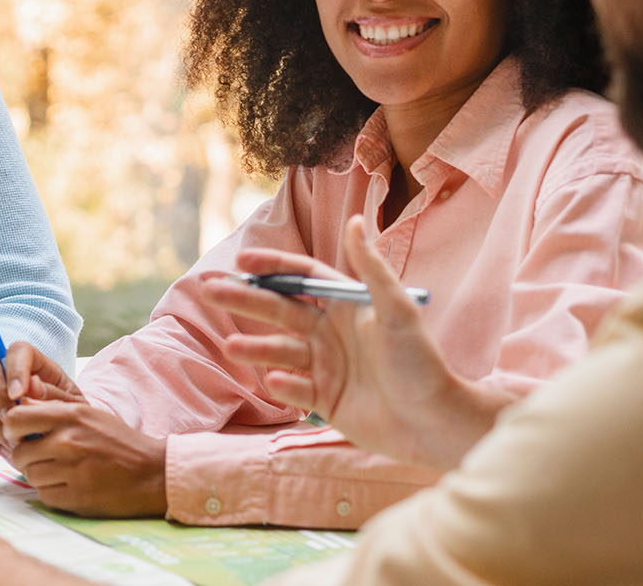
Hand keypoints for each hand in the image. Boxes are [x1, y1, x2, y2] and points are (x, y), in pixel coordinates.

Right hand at [0, 343, 81, 455]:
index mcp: (35, 364)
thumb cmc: (73, 423)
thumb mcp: (74, 409)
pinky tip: (11, 449)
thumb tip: (32, 385)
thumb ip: (55, 397)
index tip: (17, 395)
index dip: (14, 370)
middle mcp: (7, 375)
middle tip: (12, 419)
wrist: (65, 447)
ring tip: (18, 442)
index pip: (17, 350)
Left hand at [3, 400, 166, 516]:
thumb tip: (22, 396)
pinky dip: (52, 493)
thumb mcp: (89, 413)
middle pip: (19, 452)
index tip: (22, 435)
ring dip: (40, 475)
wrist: (153, 473)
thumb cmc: (118, 441)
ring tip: (61, 471)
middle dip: (27, 457)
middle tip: (44, 458)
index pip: (15, 419)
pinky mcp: (77, 498)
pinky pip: (44, 496)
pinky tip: (70, 485)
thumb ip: (54, 405)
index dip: (12, 429)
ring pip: (30, 476)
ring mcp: (72, 471)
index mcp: (71, 417)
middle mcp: (69, 442)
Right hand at [202, 215, 508, 470]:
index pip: (302, 279)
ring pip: (279, 350)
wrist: (432, 423)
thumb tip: (355, 220)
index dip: (272, 269)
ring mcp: (325, 367)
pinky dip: (282, 385)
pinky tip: (277, 382)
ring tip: (232, 347)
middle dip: (244, 300)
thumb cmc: (420, 363)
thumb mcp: (397, 311)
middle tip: (209, 291)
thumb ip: (371, 269)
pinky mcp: (324, 400)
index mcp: (347, 307)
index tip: (241, 262)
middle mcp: (332, 333)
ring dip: (254, 347)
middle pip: (279, 310)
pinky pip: (293, 389)